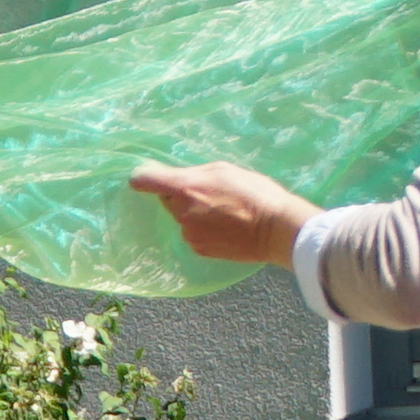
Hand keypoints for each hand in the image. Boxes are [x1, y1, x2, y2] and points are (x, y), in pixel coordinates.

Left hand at [130, 160, 314, 267]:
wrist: (275, 229)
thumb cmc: (254, 193)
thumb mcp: (225, 170)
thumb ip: (196, 172)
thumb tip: (177, 178)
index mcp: (184, 187)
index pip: (145, 181)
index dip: (144, 177)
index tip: (149, 178)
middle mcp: (180, 212)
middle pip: (168, 200)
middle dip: (181, 195)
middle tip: (209, 193)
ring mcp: (188, 234)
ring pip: (181, 218)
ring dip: (193, 213)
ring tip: (222, 212)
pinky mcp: (198, 249)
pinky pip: (193, 234)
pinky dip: (203, 230)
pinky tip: (225, 227)